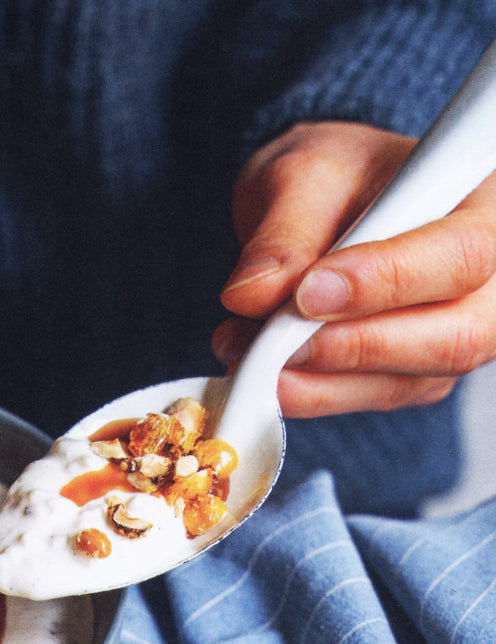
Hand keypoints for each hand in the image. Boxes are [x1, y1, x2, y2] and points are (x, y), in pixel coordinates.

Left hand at [214, 121, 495, 416]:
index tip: (308, 293)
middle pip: (453, 339)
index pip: (460, 256)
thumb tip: (253, 294)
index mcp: (483, 205)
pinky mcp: (412, 376)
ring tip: (242, 349)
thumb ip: (284, 230)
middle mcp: (487, 283)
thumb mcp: (303, 173)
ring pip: (405, 383)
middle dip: (352, 348)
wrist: (329, 207)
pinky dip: (307, 393)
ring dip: (315, 379)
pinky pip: (368, 400)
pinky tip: (259, 369)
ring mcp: (454, 336)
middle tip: (270, 342)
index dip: (387, 282)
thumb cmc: (335, 177)